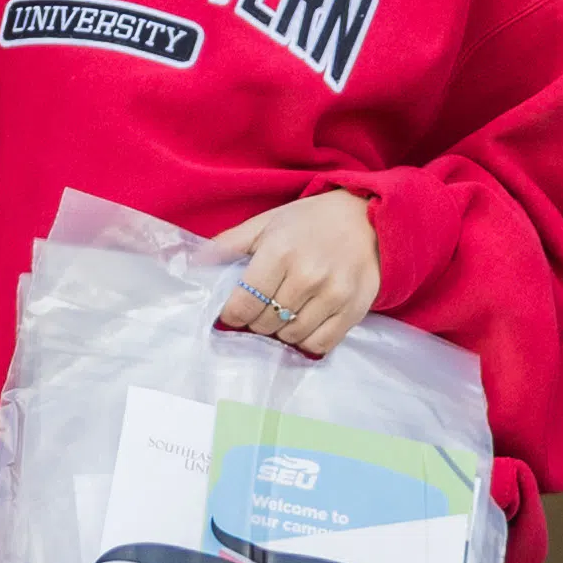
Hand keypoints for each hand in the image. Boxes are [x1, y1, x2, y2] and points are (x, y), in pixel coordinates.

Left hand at [223, 189, 385, 354]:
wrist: (366, 219)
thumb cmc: (310, 221)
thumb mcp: (266, 223)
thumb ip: (230, 243)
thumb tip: (195, 264)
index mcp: (280, 251)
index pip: (244, 304)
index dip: (232, 315)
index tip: (233, 313)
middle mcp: (307, 275)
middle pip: (265, 323)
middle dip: (255, 322)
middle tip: (260, 310)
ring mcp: (333, 295)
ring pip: (291, 337)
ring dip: (279, 333)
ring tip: (281, 316)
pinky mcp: (354, 310)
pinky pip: (320, 344)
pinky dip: (305, 342)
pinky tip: (302, 326)